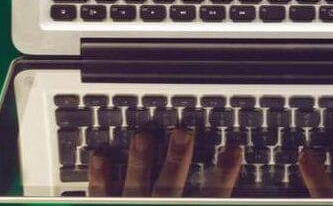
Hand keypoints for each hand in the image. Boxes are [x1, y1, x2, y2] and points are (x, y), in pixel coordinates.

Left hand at [87, 129, 242, 196]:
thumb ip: (210, 205)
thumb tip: (222, 199)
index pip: (210, 200)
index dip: (224, 176)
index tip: (233, 151)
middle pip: (169, 188)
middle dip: (176, 161)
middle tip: (183, 134)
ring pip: (135, 187)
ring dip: (138, 162)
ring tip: (142, 136)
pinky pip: (100, 197)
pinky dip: (99, 178)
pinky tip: (100, 157)